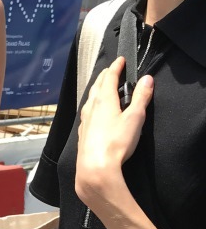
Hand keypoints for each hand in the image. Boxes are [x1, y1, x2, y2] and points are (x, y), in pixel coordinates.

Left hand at [75, 57, 152, 210]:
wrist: (95, 168)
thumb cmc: (116, 143)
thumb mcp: (135, 118)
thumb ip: (141, 97)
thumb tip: (147, 80)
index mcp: (104, 100)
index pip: (109, 77)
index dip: (116, 67)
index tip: (120, 60)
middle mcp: (91, 108)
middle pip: (97, 86)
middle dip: (104, 76)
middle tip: (110, 70)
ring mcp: (84, 121)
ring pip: (89, 99)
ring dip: (96, 90)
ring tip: (101, 88)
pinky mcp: (82, 134)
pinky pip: (86, 114)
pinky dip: (91, 106)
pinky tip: (92, 113)